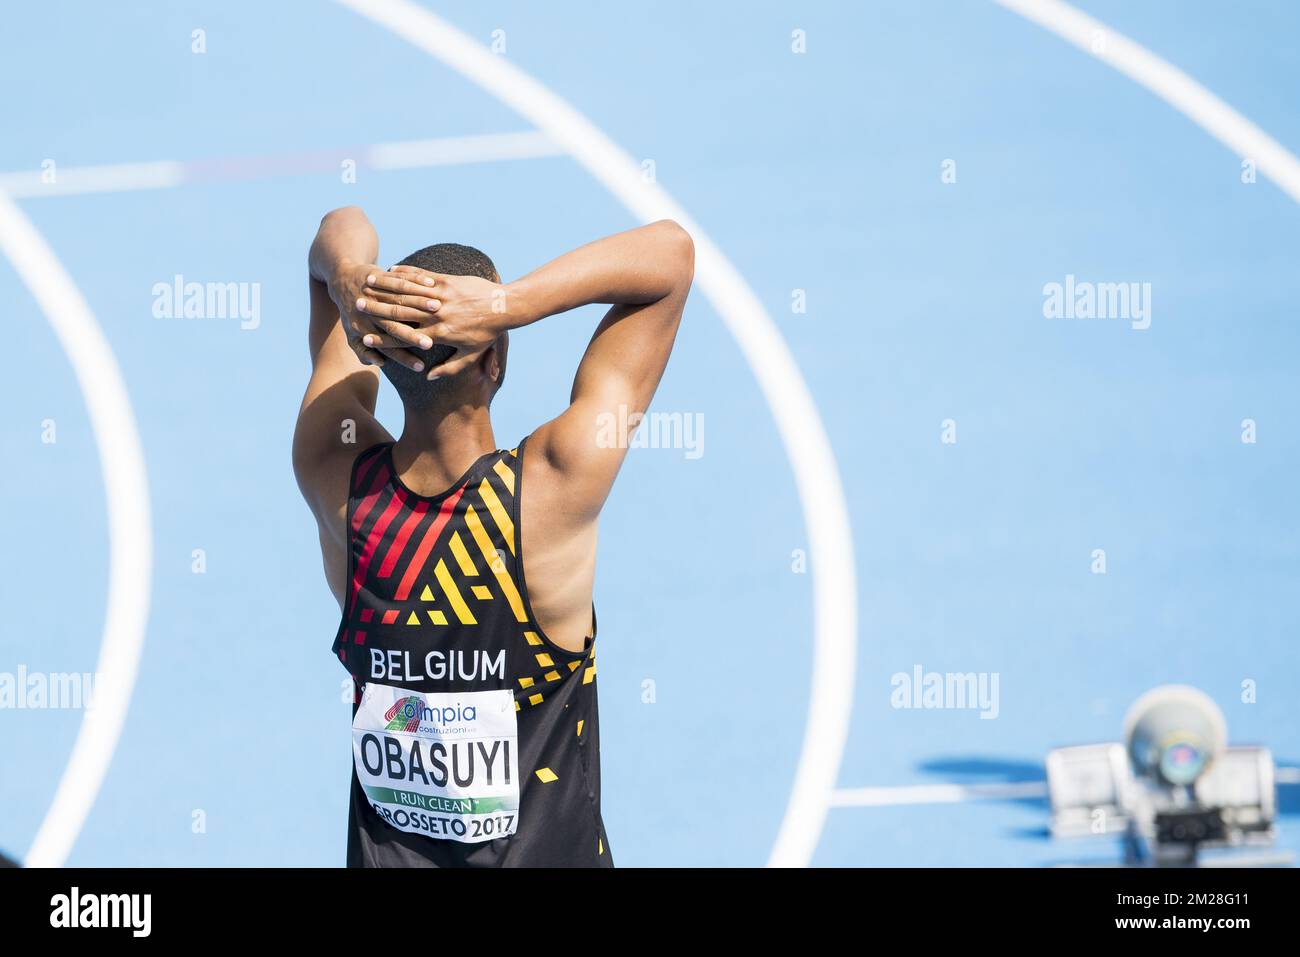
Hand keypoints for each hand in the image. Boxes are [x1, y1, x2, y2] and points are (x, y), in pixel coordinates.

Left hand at [328, 260, 434, 370]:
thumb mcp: (351, 336)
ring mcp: (374, 295)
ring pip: (398, 301)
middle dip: (412, 336)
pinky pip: (398, 280)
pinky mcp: (380, 278)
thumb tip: (379, 363)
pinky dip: (414, 282)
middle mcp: (369, 314)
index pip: (387, 348)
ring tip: (437, 309)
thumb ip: (363, 352)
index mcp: (364, 330)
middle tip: (429, 345)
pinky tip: (431, 286)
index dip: (403, 358)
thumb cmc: (352, 314)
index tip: (420, 367)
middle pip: (394, 328)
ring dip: (418, 304)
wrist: (343, 281)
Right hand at [365, 266, 512, 378]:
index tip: (365, 339)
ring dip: (386, 287)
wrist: (505, 307)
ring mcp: (441, 296)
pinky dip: (405, 273)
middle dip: (376, 309)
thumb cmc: (488, 333)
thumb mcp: (470, 354)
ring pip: (407, 292)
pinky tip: (391, 269)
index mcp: (439, 334)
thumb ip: (449, 367)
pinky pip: (421, 276)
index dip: (383, 339)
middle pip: (400, 312)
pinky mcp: (447, 281)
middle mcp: (436, 315)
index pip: (405, 337)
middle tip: (356, 306)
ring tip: (367, 284)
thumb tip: (428, 376)